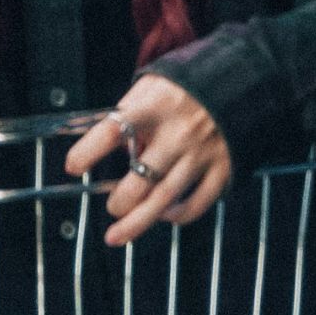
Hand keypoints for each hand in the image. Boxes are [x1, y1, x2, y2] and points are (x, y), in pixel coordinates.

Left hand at [64, 74, 230, 244]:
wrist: (242, 79)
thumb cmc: (186, 87)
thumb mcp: (153, 87)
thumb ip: (130, 115)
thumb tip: (113, 153)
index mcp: (155, 106)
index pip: (113, 131)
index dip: (88, 151)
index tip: (73, 167)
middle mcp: (178, 132)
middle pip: (139, 180)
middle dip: (119, 201)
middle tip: (113, 206)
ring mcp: (202, 153)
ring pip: (164, 201)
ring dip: (135, 223)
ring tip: (116, 235)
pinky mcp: (223, 168)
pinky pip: (196, 205)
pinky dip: (176, 217)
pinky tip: (163, 215)